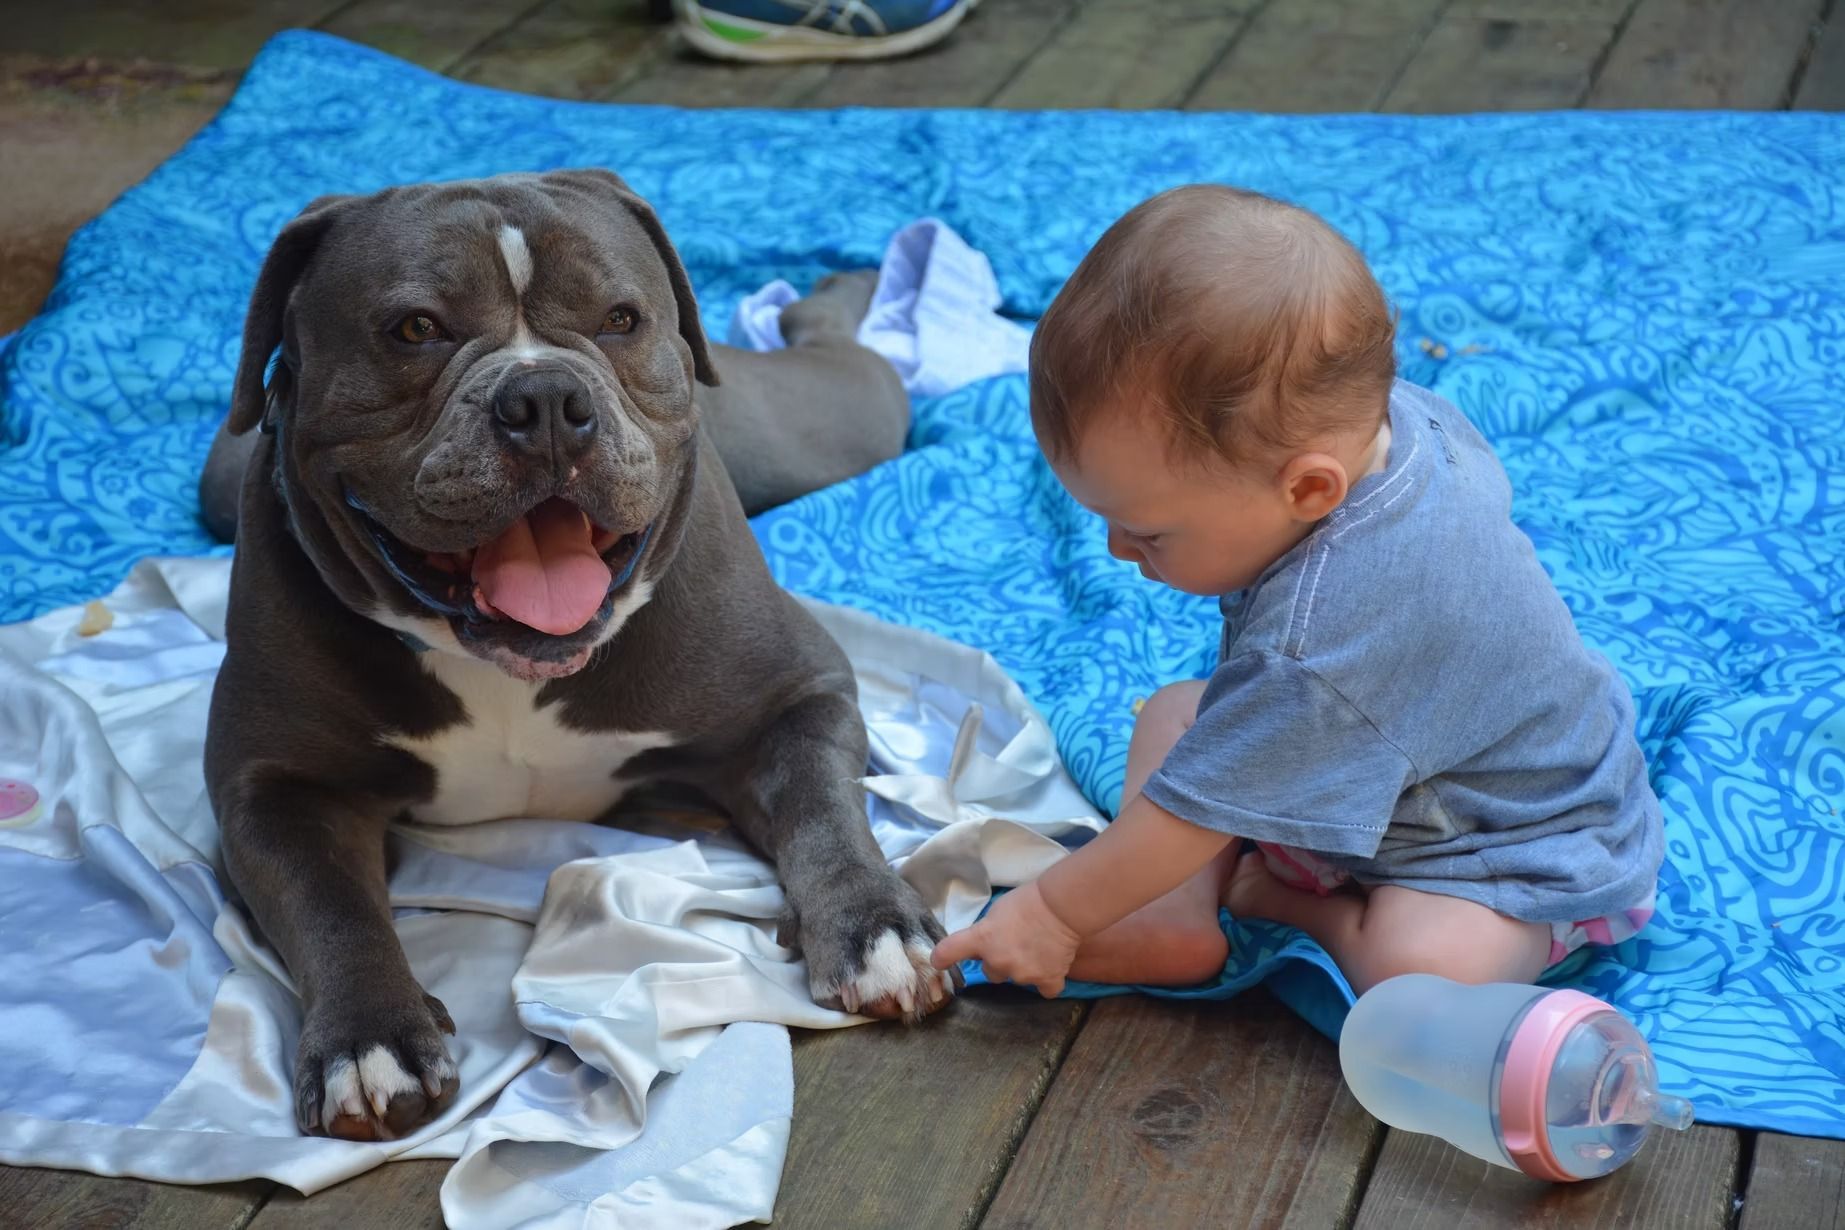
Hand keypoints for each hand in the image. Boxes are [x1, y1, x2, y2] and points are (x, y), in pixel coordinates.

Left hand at [930, 880, 1082, 997]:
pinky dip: (1047, 981)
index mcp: (982, 939)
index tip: (938, 962)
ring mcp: (1022, 974)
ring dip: (1024, 968)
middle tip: (1017, 944)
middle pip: (990, 971)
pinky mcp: (1046, 980)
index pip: (950, 951)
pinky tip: (1053, 966)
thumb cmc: (1029, 899)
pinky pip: (1044, 989)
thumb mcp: (997, 911)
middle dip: (1000, 961)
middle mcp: (998, 961)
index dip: (941, 958)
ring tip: (1040, 947)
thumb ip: (988, 930)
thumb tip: (988, 940)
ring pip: (1017, 978)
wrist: (1062, 908)